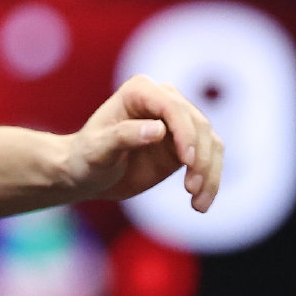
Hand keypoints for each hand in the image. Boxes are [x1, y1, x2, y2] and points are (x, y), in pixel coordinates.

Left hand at [66, 74, 222, 211]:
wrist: (86, 175)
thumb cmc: (84, 158)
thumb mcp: (96, 151)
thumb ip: (122, 137)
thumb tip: (158, 129)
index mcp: (139, 91)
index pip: (172, 107)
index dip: (185, 132)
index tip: (187, 161)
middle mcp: (163, 99)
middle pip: (197, 124)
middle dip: (200, 157)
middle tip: (192, 189)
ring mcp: (177, 122)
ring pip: (210, 142)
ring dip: (210, 173)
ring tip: (198, 203)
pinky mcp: (186, 144)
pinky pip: (209, 158)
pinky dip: (211, 181)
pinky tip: (200, 204)